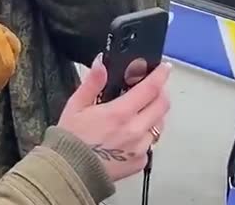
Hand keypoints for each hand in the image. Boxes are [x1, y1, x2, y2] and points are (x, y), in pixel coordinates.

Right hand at [58, 55, 170, 180]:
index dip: (160, 75)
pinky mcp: (139, 163)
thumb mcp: (76, 105)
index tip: (164, 67)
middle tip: (154, 87)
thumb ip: (92, 83)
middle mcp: (135, 131)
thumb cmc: (70, 139)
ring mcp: (140, 149)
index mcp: (120, 113)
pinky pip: (150, 144)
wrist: (69, 172)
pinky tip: (131, 134)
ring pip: (159, 125)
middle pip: (162, 106)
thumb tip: (101, 62)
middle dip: (161, 92)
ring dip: (155, 114)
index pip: (150, 89)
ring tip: (141, 110)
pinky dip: (145, 136)